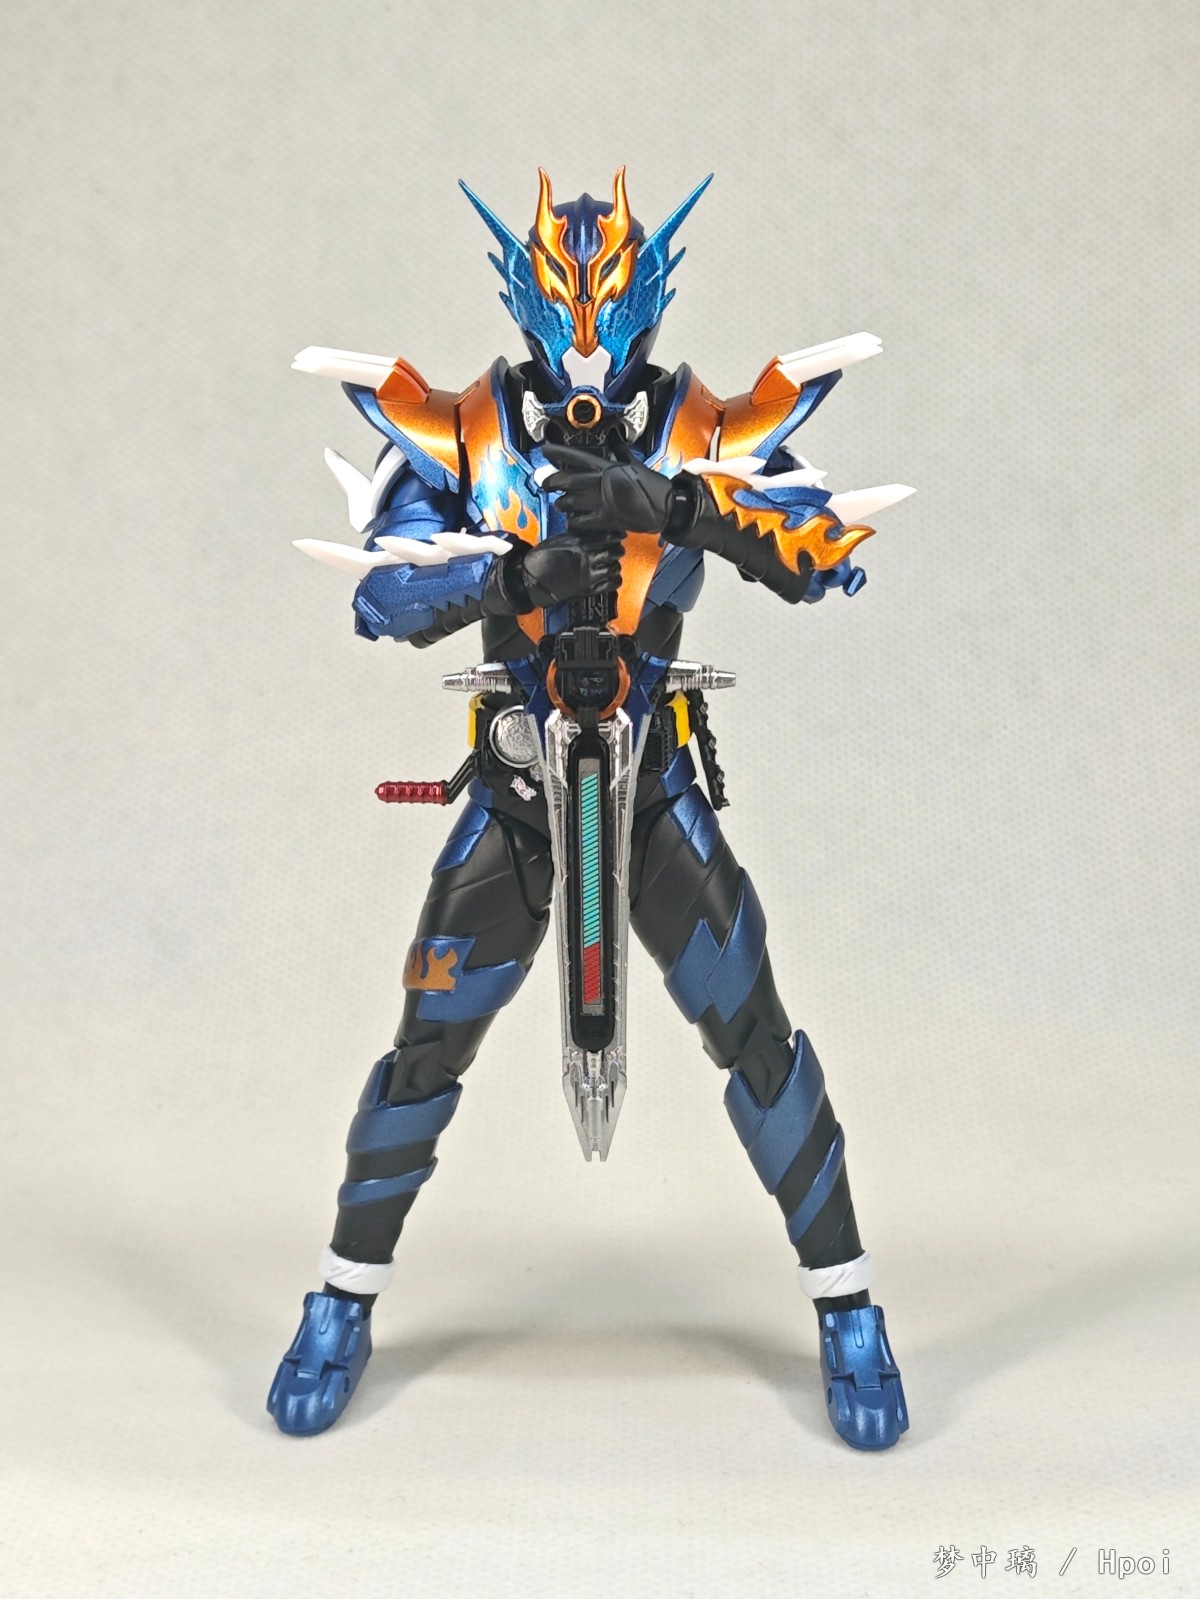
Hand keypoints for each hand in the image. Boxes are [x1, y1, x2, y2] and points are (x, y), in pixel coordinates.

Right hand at [503, 532, 623, 608]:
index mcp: (579, 544)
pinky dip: (614, 580)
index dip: (616, 535)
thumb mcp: (560, 539)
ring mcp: (589, 576)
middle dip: (617, 550)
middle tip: (615, 550)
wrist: (531, 578)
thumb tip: (591, 532)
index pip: (608, 537)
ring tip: (610, 564)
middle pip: (615, 552)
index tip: (619, 535)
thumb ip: (578, 537)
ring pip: (615, 568)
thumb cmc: (542, 557)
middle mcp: (587, 559)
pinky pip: (612, 585)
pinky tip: (610, 577)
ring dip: (615, 565)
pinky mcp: (588, 590)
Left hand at [543, 442, 677, 534]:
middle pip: (568, 479)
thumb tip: (615, 435)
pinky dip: (574, 522)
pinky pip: (582, 521)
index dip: (559, 452)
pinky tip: (572, 521)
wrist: (667, 507)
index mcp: (609, 467)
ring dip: (562, 503)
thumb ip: (621, 449)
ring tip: (559, 504)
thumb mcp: (635, 463)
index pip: (578, 456)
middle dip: (552, 482)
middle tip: (546, 484)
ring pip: (571, 501)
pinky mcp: (607, 519)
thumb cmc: (653, 486)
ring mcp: (603, 501)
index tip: (545, 450)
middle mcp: (603, 483)